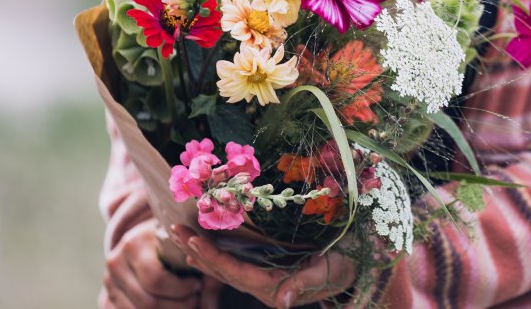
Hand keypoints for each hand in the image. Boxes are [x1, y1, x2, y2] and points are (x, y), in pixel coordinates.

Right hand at [100, 218, 202, 308]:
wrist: (145, 236)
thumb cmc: (173, 238)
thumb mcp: (186, 242)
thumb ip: (203, 266)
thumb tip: (212, 306)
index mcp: (135, 243)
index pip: (156, 280)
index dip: (181, 290)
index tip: (196, 285)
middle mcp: (116, 262)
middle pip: (147, 302)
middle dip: (177, 306)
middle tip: (193, 299)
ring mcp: (109, 281)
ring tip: (184, 302)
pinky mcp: (108, 296)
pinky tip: (169, 305)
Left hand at [170, 224, 356, 307]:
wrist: (357, 265)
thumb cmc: (345, 265)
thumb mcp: (329, 271)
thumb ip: (304, 284)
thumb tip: (282, 301)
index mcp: (275, 287)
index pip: (234, 273)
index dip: (211, 257)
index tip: (191, 239)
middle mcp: (264, 286)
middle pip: (222, 271)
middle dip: (197, 250)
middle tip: (174, 228)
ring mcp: (264, 278)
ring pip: (225, 267)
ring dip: (201, 250)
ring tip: (180, 233)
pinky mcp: (268, 268)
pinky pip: (235, 261)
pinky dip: (217, 251)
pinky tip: (202, 243)